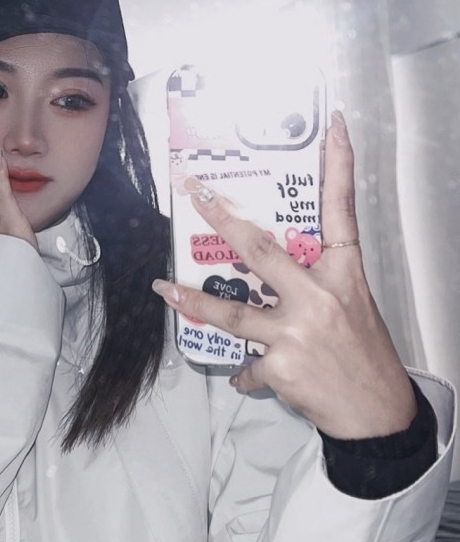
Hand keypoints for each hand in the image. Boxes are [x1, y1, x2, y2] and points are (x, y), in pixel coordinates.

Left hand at [152, 111, 415, 439]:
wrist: (378, 415)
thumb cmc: (364, 354)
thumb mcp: (350, 305)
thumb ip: (311, 284)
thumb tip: (267, 277)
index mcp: (344, 274)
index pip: (342, 210)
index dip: (339, 165)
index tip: (332, 126)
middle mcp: (319, 296)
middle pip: (260, 248)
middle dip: (221, 218)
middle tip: (193, 192)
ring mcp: (296, 330)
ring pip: (230, 310)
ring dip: (193, 300)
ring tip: (164, 289)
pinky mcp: (280, 364)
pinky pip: (247, 362)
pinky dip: (244, 369)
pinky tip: (246, 373)